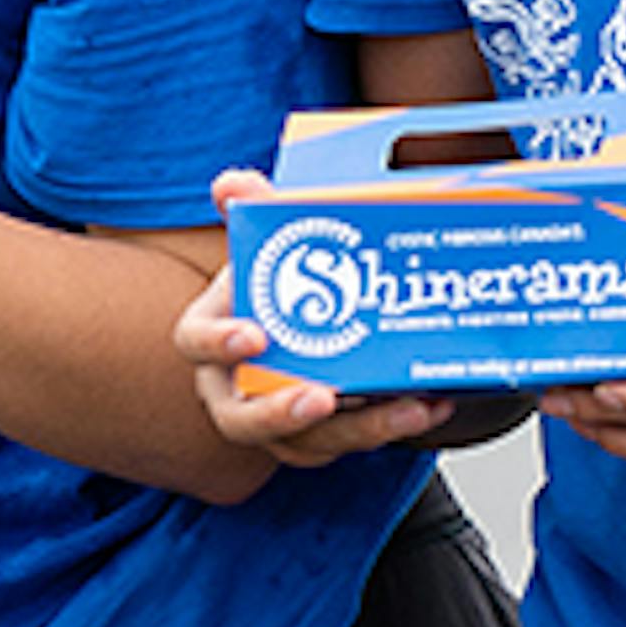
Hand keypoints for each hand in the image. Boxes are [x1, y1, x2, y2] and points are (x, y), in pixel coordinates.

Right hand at [171, 172, 485, 467]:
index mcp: (212, 337)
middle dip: (280, 413)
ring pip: (309, 443)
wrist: (304, 316)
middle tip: (321, 397)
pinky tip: (430, 403)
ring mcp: (279, 424)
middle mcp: (235, 391)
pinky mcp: (323, 439)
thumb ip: (253, 210)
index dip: (219, 342)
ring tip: (405, 407)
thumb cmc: (275, 287)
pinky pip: (354, 440)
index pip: (195, 343)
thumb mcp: (269, 243)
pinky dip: (395, 424)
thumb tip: (232, 183)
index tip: (253, 336)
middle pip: (241, 421)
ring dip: (361, 428)